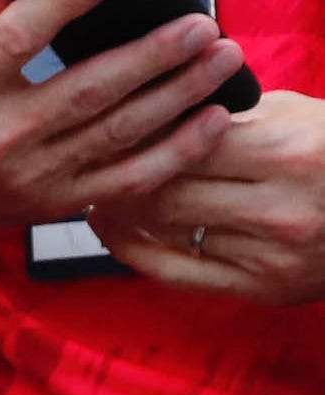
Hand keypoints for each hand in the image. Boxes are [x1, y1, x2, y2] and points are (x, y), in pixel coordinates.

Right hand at [0, 0, 242, 250]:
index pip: (17, 37)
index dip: (65, 0)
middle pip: (87, 90)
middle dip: (152, 55)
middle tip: (199, 24)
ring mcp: (29, 176)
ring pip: (118, 133)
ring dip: (178, 94)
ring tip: (220, 59)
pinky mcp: (54, 202)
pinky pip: (128, 181)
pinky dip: (176, 152)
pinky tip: (212, 120)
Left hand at [94, 91, 324, 305]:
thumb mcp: (303, 116)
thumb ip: (236, 114)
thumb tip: (163, 105)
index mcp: (291, 153)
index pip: (189, 142)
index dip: (142, 132)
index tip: (111, 123)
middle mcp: (278, 209)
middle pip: (169, 188)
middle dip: (121, 172)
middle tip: (91, 157)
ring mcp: (268, 255)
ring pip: (165, 229)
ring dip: (120, 209)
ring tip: (97, 185)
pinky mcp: (259, 289)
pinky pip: (175, 272)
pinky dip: (132, 249)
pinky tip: (110, 228)